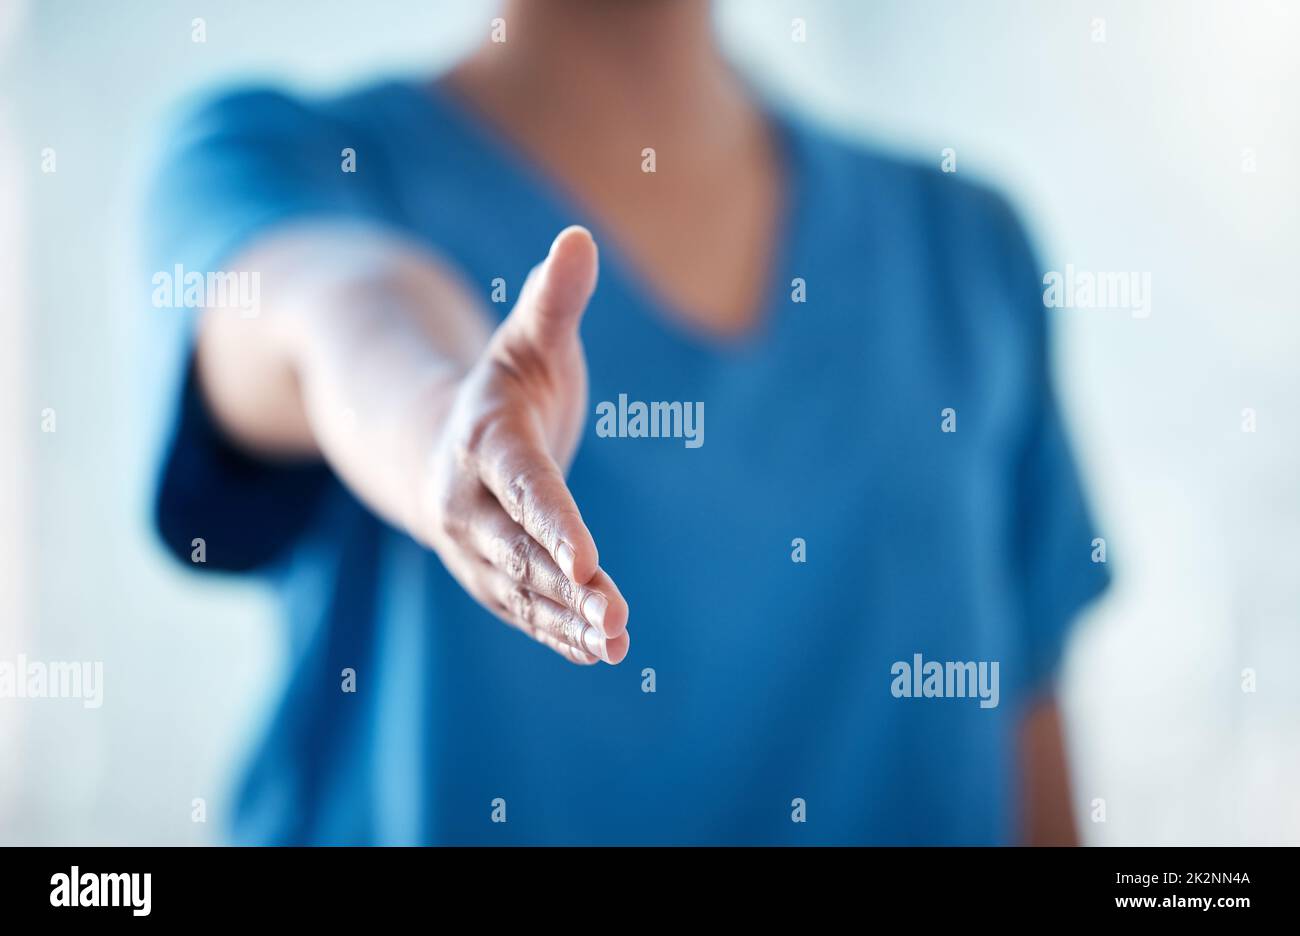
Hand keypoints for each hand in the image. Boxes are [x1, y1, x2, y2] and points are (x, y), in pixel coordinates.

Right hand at [419, 227, 629, 664]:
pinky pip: (522, 609)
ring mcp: (474, 544)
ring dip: (566, 619)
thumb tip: (579, 236)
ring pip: (521, 590)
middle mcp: (468, 501)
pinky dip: (556, 631)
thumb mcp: (528, 337)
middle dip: (565, 588)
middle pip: (518, 551)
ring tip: (617, 644)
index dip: (555, 523)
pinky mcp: (489, 573)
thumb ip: (553, 300)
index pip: (523, 486)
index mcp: (484, 442)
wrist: (440, 438)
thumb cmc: (503, 383)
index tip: (589, 560)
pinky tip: (600, 652)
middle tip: (616, 620)